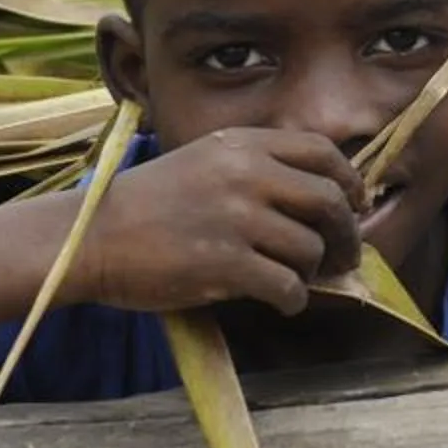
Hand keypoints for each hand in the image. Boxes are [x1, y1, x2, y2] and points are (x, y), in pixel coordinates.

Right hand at [68, 128, 366, 316]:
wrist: (92, 236)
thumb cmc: (147, 204)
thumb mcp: (203, 161)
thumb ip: (255, 168)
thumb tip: (320, 195)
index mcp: (242, 145)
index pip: (322, 153)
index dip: (349, 182)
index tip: (356, 204)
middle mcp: (246, 175)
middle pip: (329, 201)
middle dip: (346, 234)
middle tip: (344, 256)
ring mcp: (237, 219)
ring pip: (310, 248)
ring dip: (312, 270)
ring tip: (294, 279)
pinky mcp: (226, 264)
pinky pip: (287, 286)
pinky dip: (293, 300)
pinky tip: (282, 302)